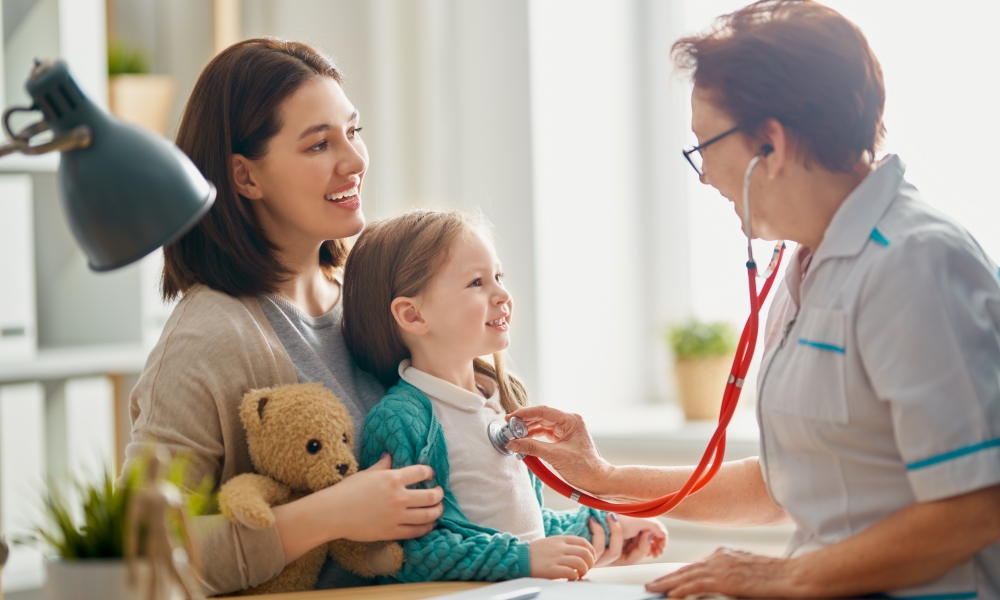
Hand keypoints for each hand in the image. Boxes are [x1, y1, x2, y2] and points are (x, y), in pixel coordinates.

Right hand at [319, 454, 443, 541]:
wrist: (333, 513)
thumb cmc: (346, 491)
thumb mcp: (366, 473)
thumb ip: (382, 466)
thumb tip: (389, 455)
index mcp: (393, 478)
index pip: (421, 473)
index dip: (429, 472)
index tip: (430, 475)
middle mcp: (399, 497)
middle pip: (431, 496)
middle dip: (439, 494)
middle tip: (439, 493)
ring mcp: (397, 516)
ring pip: (428, 515)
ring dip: (437, 511)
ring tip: (438, 509)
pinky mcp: (393, 532)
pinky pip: (416, 531)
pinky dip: (426, 528)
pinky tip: (429, 525)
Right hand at [506, 406, 614, 494]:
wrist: (598, 481)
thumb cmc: (584, 468)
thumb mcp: (555, 457)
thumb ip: (532, 448)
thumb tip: (513, 444)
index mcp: (570, 420)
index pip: (543, 412)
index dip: (524, 414)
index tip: (510, 418)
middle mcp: (569, 422)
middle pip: (541, 417)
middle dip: (524, 422)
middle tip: (509, 427)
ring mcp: (567, 430)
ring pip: (542, 425)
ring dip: (528, 430)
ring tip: (514, 435)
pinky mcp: (564, 439)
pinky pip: (545, 434)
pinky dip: (534, 437)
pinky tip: (524, 441)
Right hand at [529, 536, 596, 579]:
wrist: (519, 558)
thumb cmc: (535, 552)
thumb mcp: (550, 542)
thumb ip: (563, 544)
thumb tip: (579, 552)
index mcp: (560, 539)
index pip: (583, 542)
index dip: (591, 551)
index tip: (590, 558)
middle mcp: (559, 547)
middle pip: (585, 553)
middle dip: (590, 563)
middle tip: (586, 568)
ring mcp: (556, 558)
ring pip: (580, 563)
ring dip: (584, 571)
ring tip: (579, 574)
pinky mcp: (551, 569)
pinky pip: (571, 573)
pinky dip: (575, 577)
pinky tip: (571, 578)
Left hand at [589, 514, 666, 566]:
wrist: (582, 505)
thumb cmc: (606, 509)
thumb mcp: (634, 516)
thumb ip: (652, 526)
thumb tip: (662, 535)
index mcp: (623, 544)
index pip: (638, 555)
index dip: (648, 550)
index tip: (654, 541)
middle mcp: (611, 551)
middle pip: (630, 559)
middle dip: (640, 546)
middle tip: (645, 532)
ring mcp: (599, 553)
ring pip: (615, 552)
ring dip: (616, 533)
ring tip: (611, 516)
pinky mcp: (588, 551)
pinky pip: (597, 547)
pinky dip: (598, 531)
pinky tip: (594, 520)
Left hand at [645, 547, 796, 597]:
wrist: (795, 576)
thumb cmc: (778, 577)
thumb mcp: (749, 574)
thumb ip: (732, 577)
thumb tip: (722, 584)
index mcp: (726, 555)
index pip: (696, 565)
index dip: (680, 573)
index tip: (668, 579)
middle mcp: (721, 557)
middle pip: (687, 569)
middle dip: (668, 577)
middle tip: (651, 584)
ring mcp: (722, 566)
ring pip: (687, 575)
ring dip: (668, 583)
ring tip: (653, 589)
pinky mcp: (726, 579)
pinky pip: (696, 584)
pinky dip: (681, 589)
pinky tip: (670, 594)